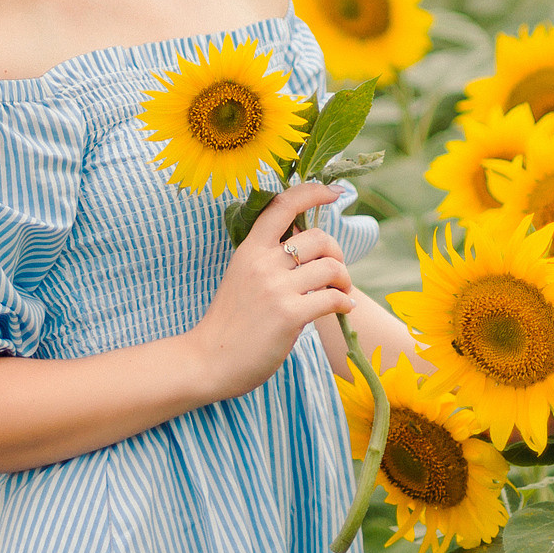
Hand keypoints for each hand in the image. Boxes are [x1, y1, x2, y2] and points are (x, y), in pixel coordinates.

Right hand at [183, 181, 355, 401]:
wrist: (208, 360)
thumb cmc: (229, 323)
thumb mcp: (243, 277)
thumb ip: (271, 260)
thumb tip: (312, 247)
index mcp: (250, 249)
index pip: (282, 205)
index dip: (312, 192)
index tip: (334, 192)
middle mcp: (262, 262)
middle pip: (319, 238)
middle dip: (338, 254)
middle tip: (337, 275)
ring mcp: (275, 288)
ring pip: (331, 267)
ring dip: (345, 281)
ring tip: (341, 294)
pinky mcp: (288, 314)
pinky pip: (332, 298)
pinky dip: (345, 303)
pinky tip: (342, 310)